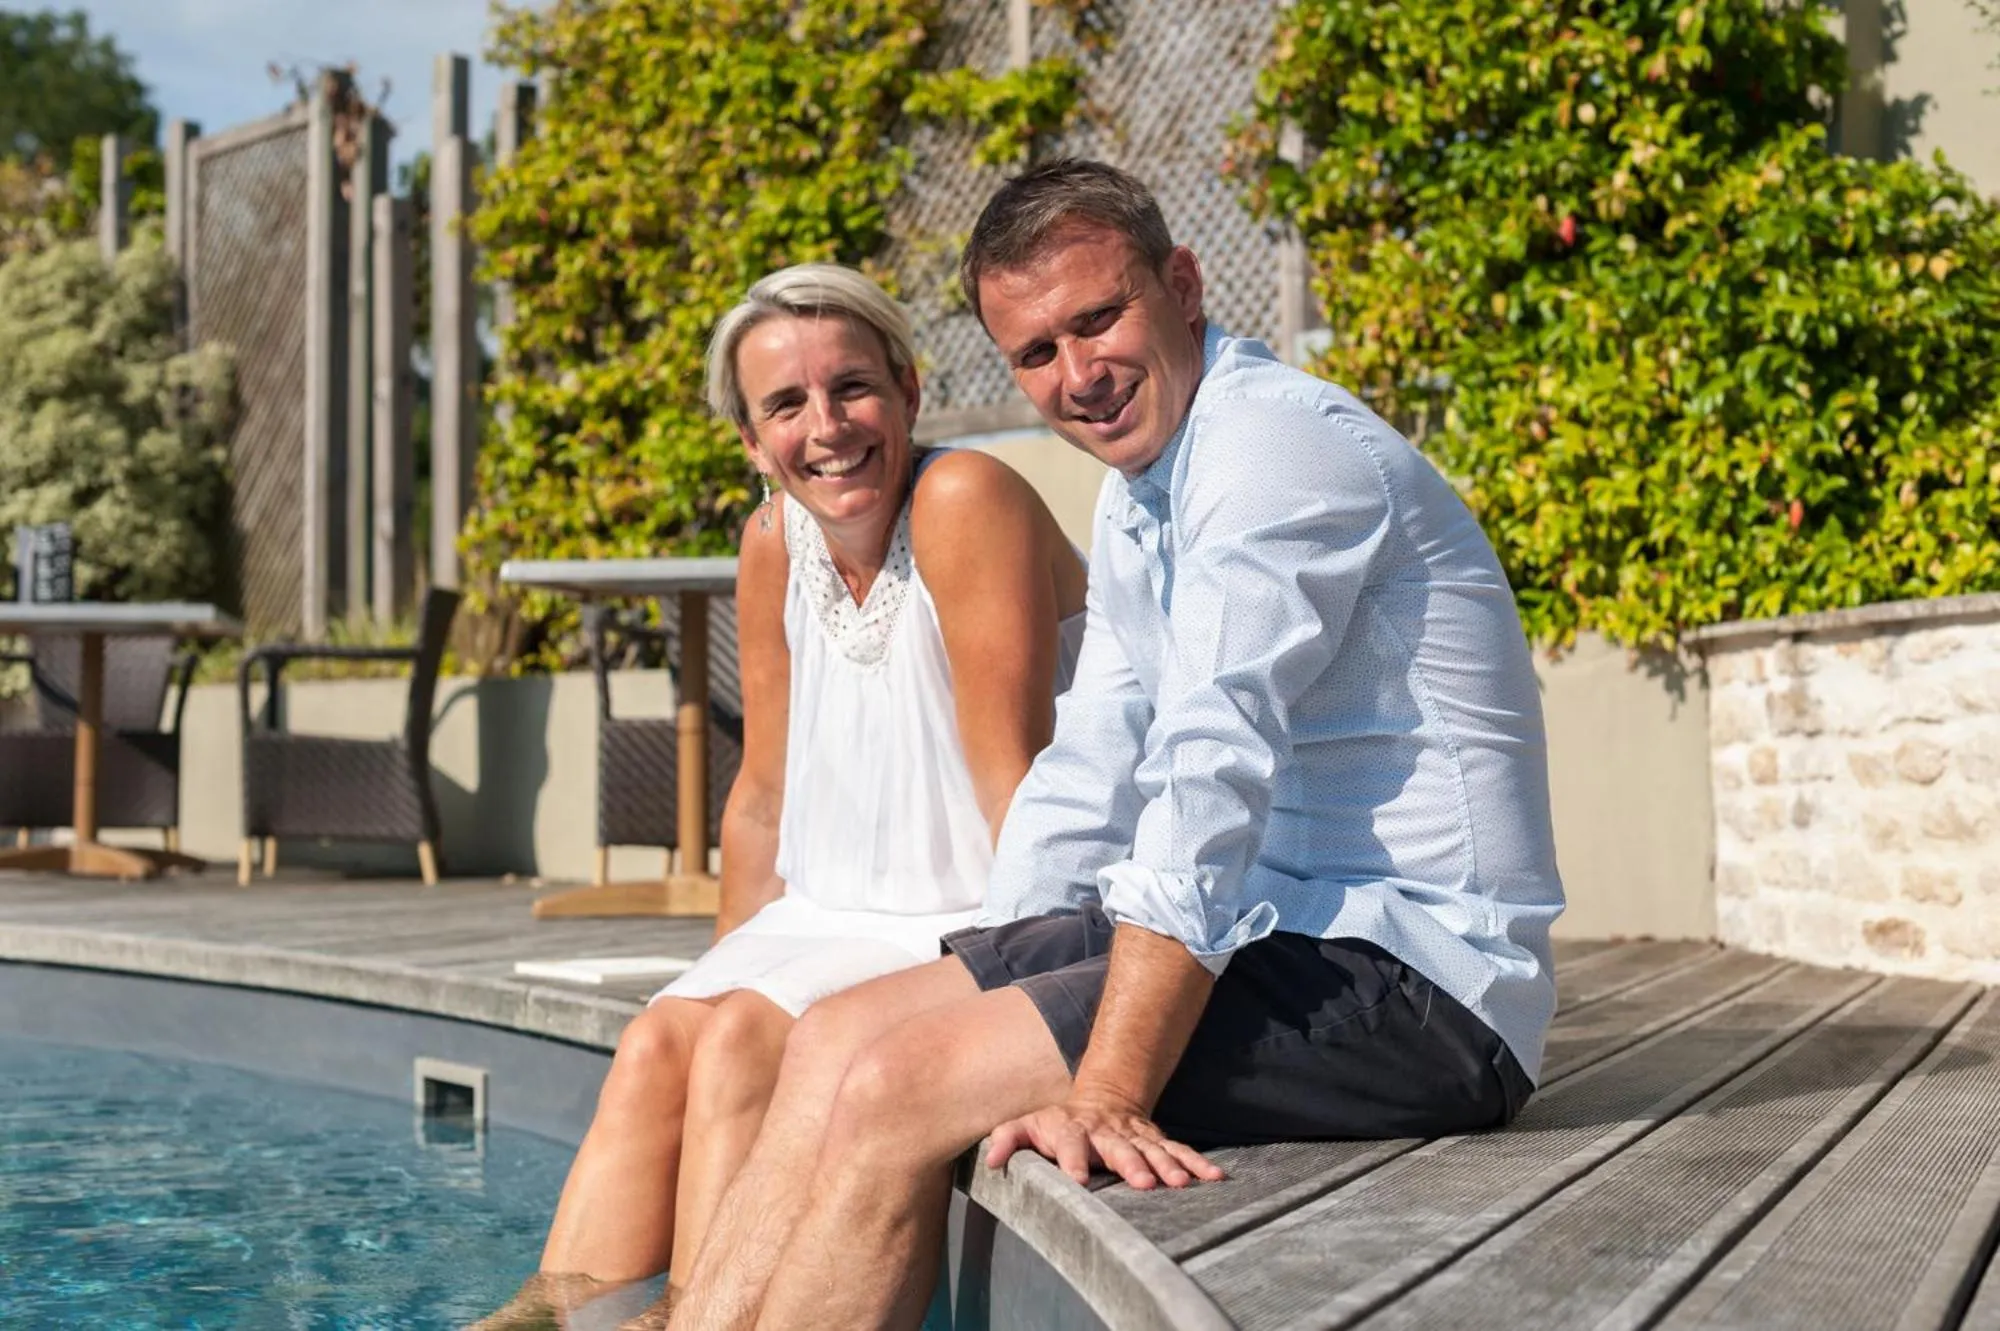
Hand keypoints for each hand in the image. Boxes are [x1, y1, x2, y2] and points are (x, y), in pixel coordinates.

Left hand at [984, 1093, 1224, 1189]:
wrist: (1101, 1098)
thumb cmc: (1056, 1123)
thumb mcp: (1027, 1124)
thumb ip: (1008, 1139)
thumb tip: (991, 1160)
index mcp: (1072, 1129)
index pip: (1069, 1142)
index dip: (1072, 1159)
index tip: (1078, 1180)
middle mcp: (1106, 1132)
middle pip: (1119, 1148)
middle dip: (1131, 1164)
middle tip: (1144, 1183)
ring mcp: (1134, 1136)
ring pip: (1153, 1150)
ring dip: (1168, 1166)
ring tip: (1180, 1183)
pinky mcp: (1156, 1141)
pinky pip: (1179, 1151)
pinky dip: (1196, 1163)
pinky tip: (1214, 1178)